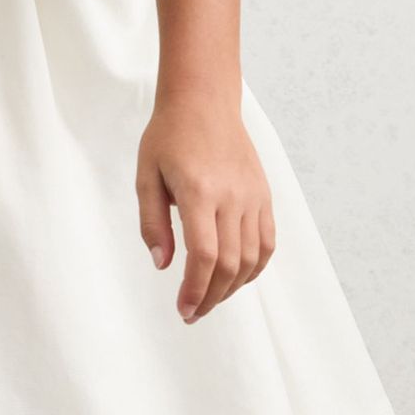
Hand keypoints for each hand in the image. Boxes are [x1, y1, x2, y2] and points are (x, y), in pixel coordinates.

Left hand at [135, 86, 275, 321]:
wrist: (204, 101)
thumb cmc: (169, 135)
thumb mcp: (146, 176)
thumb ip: (152, 223)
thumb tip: (162, 264)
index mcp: (199, 192)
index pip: (204, 255)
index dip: (195, 290)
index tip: (184, 309)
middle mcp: (232, 197)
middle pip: (230, 264)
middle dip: (211, 296)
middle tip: (193, 312)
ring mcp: (253, 196)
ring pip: (252, 258)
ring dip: (232, 287)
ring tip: (211, 298)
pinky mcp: (263, 195)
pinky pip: (267, 242)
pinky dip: (254, 267)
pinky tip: (236, 277)